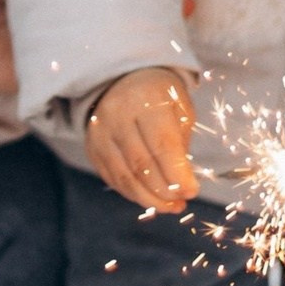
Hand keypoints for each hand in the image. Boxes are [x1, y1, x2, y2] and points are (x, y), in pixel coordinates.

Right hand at [85, 66, 199, 209]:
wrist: (121, 79)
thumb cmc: (159, 96)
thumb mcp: (179, 108)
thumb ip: (181, 143)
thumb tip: (184, 184)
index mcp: (145, 99)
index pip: (162, 144)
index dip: (178, 173)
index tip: (192, 192)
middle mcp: (117, 115)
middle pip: (142, 165)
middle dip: (166, 190)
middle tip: (182, 202)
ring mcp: (100, 133)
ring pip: (126, 177)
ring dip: (150, 199)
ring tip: (170, 206)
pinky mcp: (92, 148)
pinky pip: (114, 179)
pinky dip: (134, 194)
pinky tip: (151, 199)